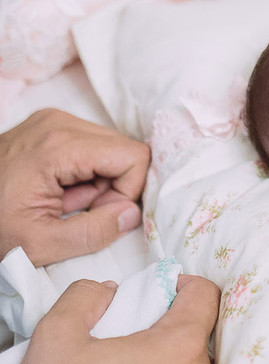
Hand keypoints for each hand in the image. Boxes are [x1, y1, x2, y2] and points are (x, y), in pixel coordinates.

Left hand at [0, 109, 149, 265]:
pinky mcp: (49, 124)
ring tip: (66, 200)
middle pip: (123, 148)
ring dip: (101, 178)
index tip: (100, 214)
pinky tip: (61, 188)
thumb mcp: (40, 244)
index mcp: (60, 145)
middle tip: (81, 210)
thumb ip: (94, 232)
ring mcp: (53, 119)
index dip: (128, 191)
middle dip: (114, 185)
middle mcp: (60, 122)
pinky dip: (86, 169)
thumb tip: (132, 214)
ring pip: (110, 146)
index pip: (133, 156)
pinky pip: (91, 143)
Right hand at [14, 274, 219, 363]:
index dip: (180, 285)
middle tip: (139, 331)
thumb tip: (108, 291)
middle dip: (173, 323)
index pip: (204, 295)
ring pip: (195, 363)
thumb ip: (85, 297)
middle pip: (202, 330)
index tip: (158, 291)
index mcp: (179, 348)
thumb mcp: (56, 337)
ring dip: (171, 356)